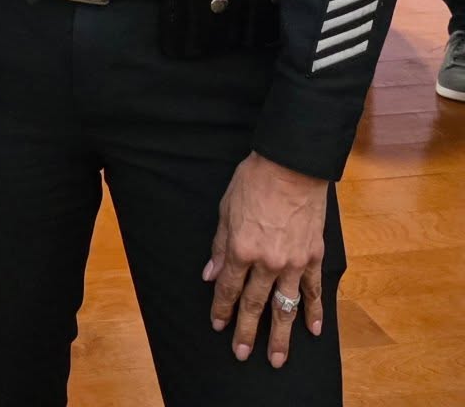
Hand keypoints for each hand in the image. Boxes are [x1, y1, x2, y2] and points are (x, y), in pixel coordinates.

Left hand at [204, 152, 327, 368]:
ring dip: (281, 335)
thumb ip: (220, 246)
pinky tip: (312, 331)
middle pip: (255, 304)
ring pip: (285, 307)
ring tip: (277, 359)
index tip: (217, 325)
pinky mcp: (313, 257)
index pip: (229, 287)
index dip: (222, 308)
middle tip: (241, 353)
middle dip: (247, 331)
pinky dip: (314, 312)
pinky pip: (313, 291)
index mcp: (241, 249)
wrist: (291, 167)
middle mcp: (267, 262)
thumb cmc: (252, 182)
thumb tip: (211, 273)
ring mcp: (293, 262)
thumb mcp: (225, 210)